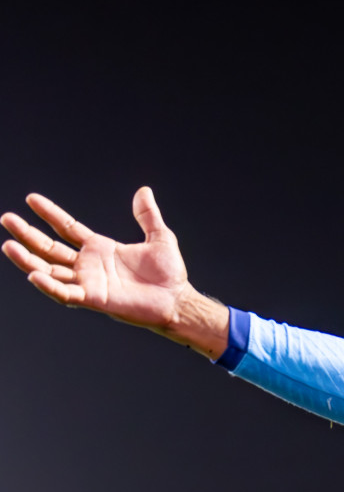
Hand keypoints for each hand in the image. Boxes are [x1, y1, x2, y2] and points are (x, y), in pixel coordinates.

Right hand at [2, 188, 228, 356]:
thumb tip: (144, 191)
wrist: (178, 300)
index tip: (31, 199)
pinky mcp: (94, 299)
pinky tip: (33, 274)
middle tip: (6, 218)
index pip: (67, 228)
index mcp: (100, 249)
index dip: (50, 213)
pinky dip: (49, 286)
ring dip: (28, 259)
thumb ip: (148, 216)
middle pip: (50, 248)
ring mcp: (89, 282)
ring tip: (8, 246)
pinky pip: (66, 294)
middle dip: (28, 234)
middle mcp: (89, 265)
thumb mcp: (160, 237)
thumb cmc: (169, 274)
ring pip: (49, 270)